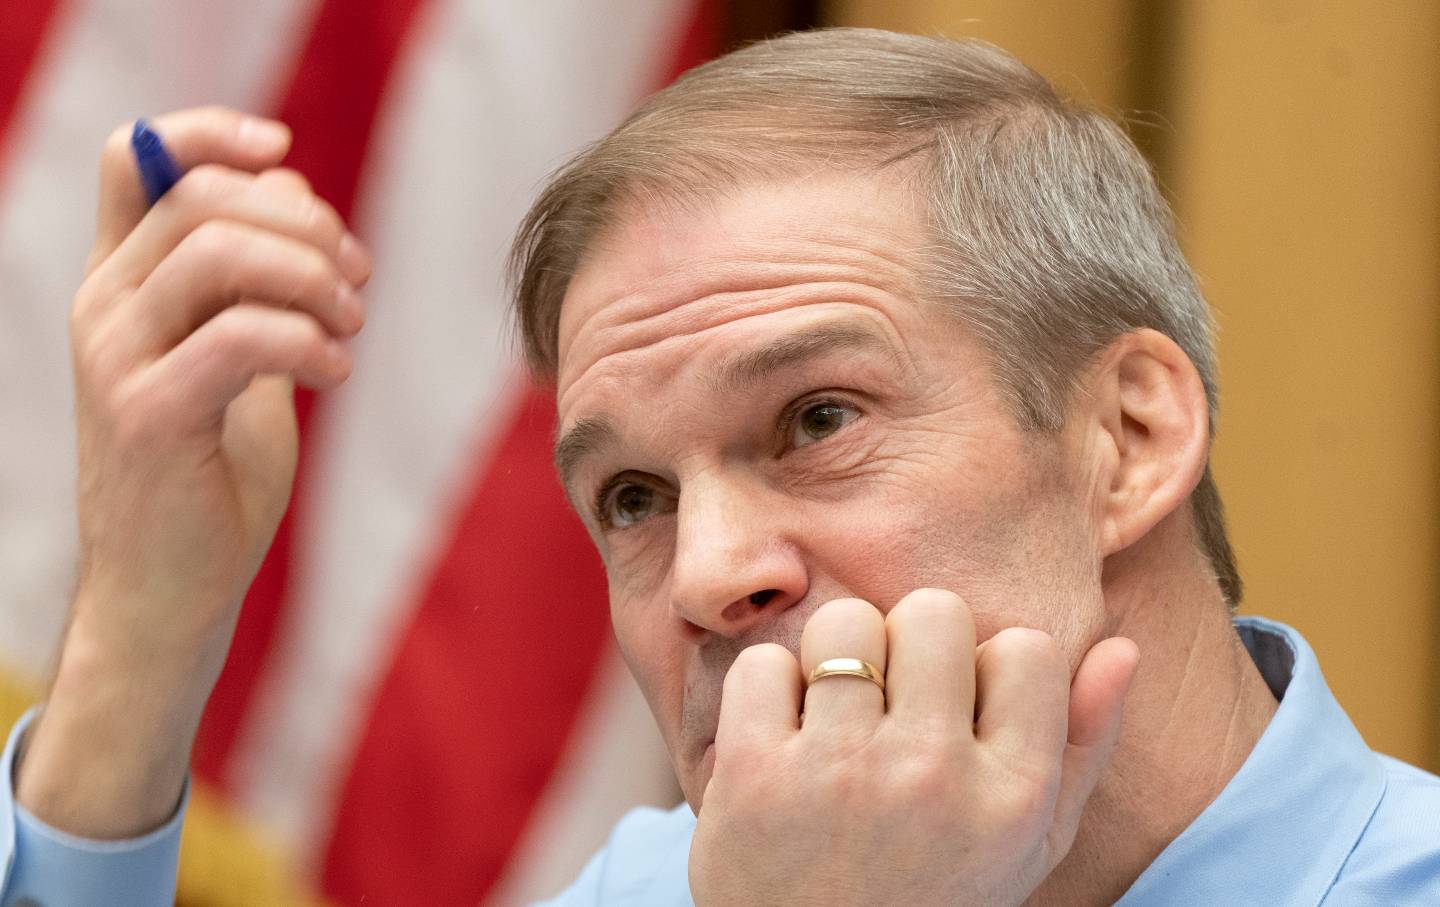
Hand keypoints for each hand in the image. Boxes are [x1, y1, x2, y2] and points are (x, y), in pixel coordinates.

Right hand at [17, 106, 371, 836]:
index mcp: (120, 284)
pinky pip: (241, 337)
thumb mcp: (239, 360)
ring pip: (218, 254)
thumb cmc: (210, 475)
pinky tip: (335, 373)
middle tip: (357, 279)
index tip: (287, 150)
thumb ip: (256, 282)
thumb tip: (295, 194)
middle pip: (202, 197)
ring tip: (350, 327)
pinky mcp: (149, 415)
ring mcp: (115, 359)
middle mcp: (104, 307)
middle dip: (304, 223)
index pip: (134, 158)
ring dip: (313, 279)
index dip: (210, 131)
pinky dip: (310, 342)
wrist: (167, 591)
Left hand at [689, 589, 1138, 905]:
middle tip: (895, 703)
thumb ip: (1082, 745)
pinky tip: (783, 740)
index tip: (963, 713)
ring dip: (839, 658)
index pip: (1025, 646)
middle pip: (933, 612)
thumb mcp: (1026, 846)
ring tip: (838, 716)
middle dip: (913, 645)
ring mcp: (839, 772)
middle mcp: (931, 776)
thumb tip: (1121, 645)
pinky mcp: (753, 775)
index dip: (989, 669)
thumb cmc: (933, 897)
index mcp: (1013, 796)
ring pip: (846, 623)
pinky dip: (768, 692)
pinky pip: (763, 664)